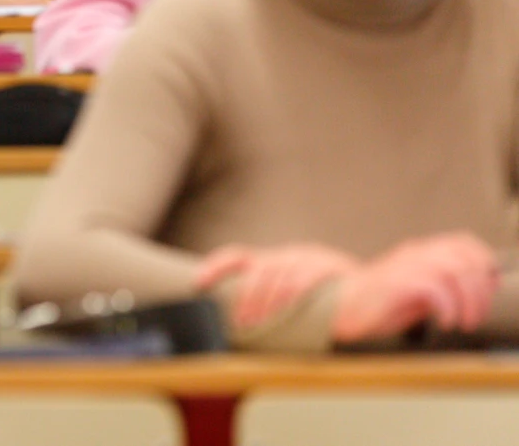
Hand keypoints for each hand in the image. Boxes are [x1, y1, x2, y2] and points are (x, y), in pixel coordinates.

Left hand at [196, 243, 360, 329]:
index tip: (197, 283)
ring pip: (278, 276)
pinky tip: (279, 311)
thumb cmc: (332, 299)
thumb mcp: (298, 297)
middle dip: (244, 296)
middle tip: (238, 321)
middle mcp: (291, 255)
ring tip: (256, 323)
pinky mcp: (329, 268)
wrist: (379, 288)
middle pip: (258, 269)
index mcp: (278, 259)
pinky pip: (303, 280)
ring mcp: (310, 259)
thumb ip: (273, 302)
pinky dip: (289, 297)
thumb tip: (239, 321)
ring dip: (264, 301)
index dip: (215, 268)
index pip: (238, 256)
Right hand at [331, 232, 500, 342]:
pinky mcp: (394, 282)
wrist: (339, 309)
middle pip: (465, 259)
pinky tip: (444, 322)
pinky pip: (434, 288)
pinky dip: (447, 307)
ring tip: (463, 322)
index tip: (489, 287)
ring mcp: (404, 266)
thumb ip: (446, 287)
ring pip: (454, 271)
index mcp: (420, 252)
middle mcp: (414, 254)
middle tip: (475, 316)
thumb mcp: (420, 294)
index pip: (463, 242)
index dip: (484, 262)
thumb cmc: (379, 305)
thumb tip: (482, 289)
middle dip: (481, 292)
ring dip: (469, 301)